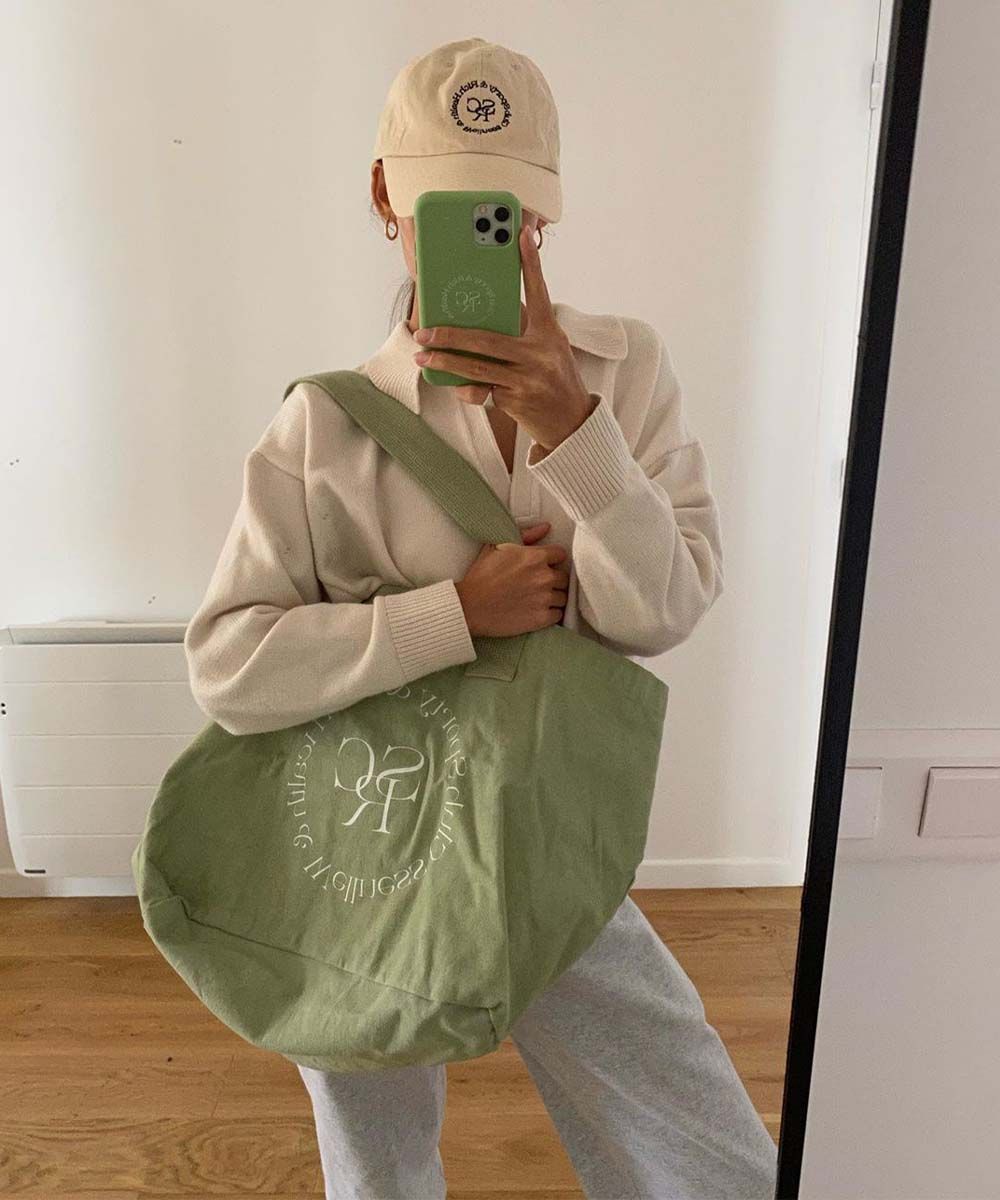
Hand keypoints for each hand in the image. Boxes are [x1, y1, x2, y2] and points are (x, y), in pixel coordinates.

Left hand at [411, 225, 598, 454]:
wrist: (573, 422)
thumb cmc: (555, 378)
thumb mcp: (548, 349)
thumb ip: (524, 329)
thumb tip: (485, 310)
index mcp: (548, 333)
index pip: (539, 291)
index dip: (530, 262)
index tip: (520, 232)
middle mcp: (539, 353)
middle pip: (486, 338)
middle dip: (449, 335)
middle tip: (423, 330)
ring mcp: (528, 378)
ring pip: (476, 367)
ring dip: (444, 361)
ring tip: (422, 355)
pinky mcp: (516, 401)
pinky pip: (481, 390)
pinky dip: (465, 388)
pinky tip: (453, 384)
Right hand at [455, 521, 569, 636]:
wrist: (470, 606)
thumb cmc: (481, 576)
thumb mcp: (498, 547)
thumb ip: (526, 536)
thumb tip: (545, 528)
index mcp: (535, 557)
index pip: (561, 555)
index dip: (552, 560)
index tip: (545, 566)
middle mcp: (544, 577)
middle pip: (564, 577)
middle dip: (554, 580)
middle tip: (539, 584)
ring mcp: (544, 598)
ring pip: (563, 597)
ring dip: (554, 597)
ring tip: (538, 599)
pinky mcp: (541, 618)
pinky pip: (558, 615)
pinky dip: (551, 613)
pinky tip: (538, 611)